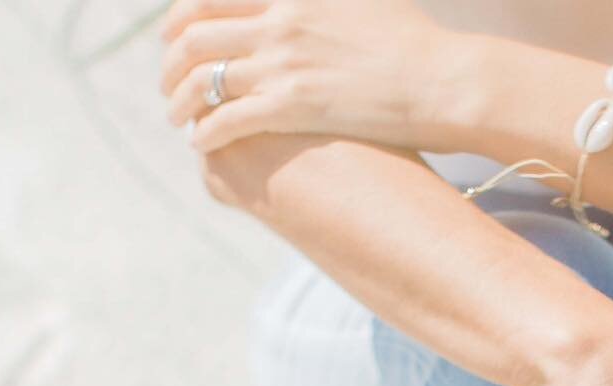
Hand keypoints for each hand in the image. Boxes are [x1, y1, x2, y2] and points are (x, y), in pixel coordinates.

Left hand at [160, 0, 457, 153]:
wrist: (444, 81)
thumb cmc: (418, 47)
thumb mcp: (363, 4)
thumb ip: (326, 5)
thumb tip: (320, 12)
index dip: (182, 17)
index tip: (174, 37)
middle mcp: (278, 22)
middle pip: (196, 35)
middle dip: (171, 62)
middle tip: (168, 85)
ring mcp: (284, 64)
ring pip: (203, 78)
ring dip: (181, 100)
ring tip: (178, 119)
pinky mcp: (294, 106)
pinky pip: (228, 117)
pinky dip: (206, 131)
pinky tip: (200, 144)